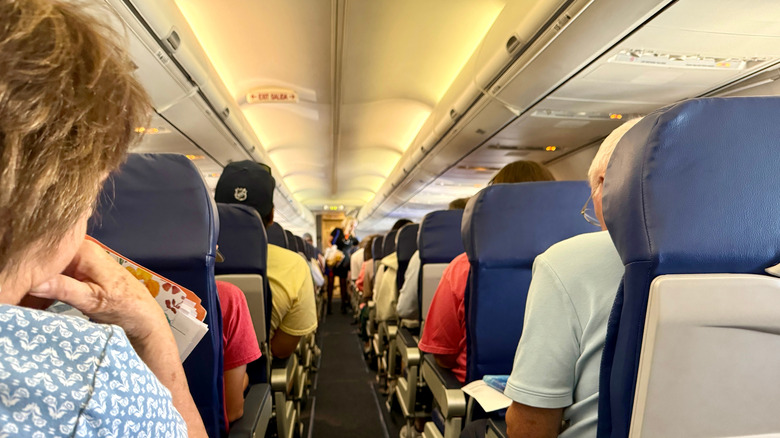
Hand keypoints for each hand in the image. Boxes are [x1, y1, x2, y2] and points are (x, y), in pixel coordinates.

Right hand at [28, 236, 168, 343]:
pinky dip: (44, 291)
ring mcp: (78, 260)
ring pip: (46, 271)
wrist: (142, 316)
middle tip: (17, 298)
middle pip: (44, 260)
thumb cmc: (123, 306)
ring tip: (26, 304)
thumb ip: (63, 288)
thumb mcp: (91, 300)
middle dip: (30, 278)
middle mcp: (79, 249)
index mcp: (82, 249)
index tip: (14, 285)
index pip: (45, 252)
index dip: (28, 267)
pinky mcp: (78, 272)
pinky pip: (53, 278)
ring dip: (35, 287)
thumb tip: (32, 281)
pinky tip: (35, 305)